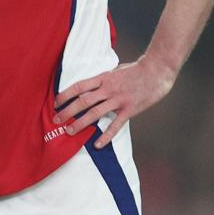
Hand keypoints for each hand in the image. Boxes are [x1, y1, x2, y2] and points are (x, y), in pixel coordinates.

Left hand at [53, 55, 177, 148]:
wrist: (157, 70)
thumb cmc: (137, 69)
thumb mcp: (116, 70)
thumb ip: (104, 80)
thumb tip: (92, 86)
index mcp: (104, 78)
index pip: (79, 86)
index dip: (65, 95)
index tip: (56, 103)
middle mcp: (108, 89)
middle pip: (83, 101)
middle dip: (67, 112)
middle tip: (56, 120)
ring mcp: (118, 100)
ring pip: (95, 113)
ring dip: (80, 124)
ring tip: (69, 132)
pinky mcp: (129, 109)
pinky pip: (115, 125)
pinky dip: (106, 136)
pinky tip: (98, 145)